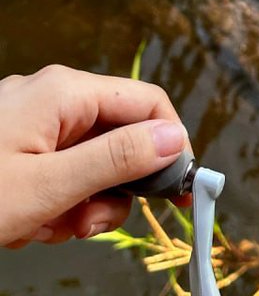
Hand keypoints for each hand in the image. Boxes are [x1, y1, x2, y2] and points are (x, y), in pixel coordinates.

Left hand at [0, 65, 188, 247]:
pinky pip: (59, 170)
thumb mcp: (47, 186)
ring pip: (89, 162)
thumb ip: (115, 158)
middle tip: (87, 227)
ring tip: (43, 229)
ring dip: (77, 206)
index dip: (170, 146)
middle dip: (110, 190)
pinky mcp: (16, 143)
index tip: (179, 192)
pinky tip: (25, 225)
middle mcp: (53, 96)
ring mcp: (33, 120)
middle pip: (118, 138)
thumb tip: (175, 137)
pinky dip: (52, 203)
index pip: (147, 103)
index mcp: (65, 91)